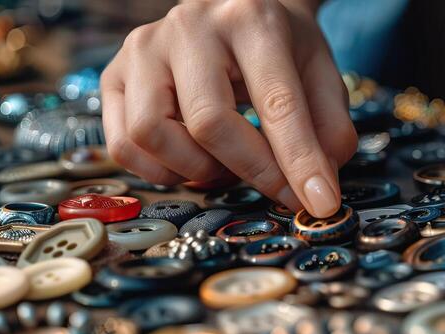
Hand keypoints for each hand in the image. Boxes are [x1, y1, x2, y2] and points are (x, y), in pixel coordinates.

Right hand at [101, 0, 357, 217]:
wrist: (234, 13)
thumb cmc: (280, 48)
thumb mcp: (320, 74)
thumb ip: (330, 128)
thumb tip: (317, 186)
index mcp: (251, 19)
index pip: (276, 101)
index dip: (299, 160)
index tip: (320, 203)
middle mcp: (190, 26)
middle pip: (209, 122)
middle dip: (252, 171)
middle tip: (279, 189)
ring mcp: (144, 48)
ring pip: (151, 134)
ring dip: (197, 170)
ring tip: (229, 163)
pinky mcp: (114, 73)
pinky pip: (123, 144)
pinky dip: (160, 171)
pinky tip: (194, 159)